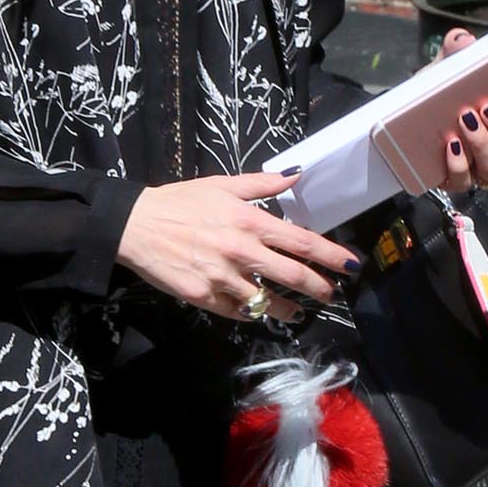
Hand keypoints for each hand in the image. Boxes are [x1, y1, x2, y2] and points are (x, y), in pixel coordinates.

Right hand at [116, 172, 360, 317]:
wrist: (135, 226)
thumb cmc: (180, 202)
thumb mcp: (222, 185)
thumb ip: (262, 184)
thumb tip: (296, 174)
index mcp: (249, 221)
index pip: (301, 241)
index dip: (331, 255)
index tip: (352, 265)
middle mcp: (241, 251)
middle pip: (293, 276)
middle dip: (319, 288)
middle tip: (330, 293)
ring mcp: (223, 277)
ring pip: (267, 301)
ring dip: (287, 309)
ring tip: (296, 312)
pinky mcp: (204, 297)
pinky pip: (238, 311)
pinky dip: (251, 313)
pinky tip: (257, 310)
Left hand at [436, 26, 487, 194]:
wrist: (405, 114)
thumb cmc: (439, 91)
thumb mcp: (447, 66)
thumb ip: (457, 48)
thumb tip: (464, 41)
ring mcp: (480, 165)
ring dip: (483, 143)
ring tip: (466, 118)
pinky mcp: (456, 178)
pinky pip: (464, 181)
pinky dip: (458, 163)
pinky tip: (451, 143)